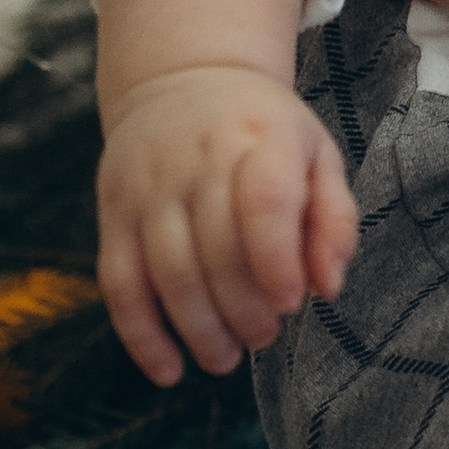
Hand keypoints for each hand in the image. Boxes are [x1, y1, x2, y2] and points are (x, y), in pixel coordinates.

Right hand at [96, 66, 357, 387]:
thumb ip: (334, 219)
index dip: (277, 260)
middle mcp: (197, 161)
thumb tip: (327, 288)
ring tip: (226, 357)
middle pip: (214, 251)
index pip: (262, 200)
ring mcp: (148, 188)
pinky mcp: (113, 214)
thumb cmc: (263, 131)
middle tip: (265, 336)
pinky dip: (141, 335)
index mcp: (258, 138)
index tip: (292, 301)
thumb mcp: (315, 152)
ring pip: (167, 274)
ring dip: (199, 330)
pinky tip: (168, 370)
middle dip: (244, 311)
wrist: (182, 78)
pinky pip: (119, 284)